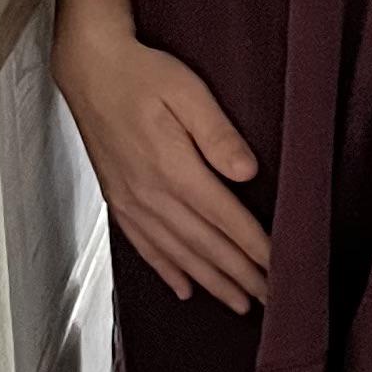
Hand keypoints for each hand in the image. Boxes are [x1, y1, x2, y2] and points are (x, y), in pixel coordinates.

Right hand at [51, 16, 270, 309]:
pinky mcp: (119, 198)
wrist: (89, 68)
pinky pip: (145, 245)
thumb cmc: (141, 73)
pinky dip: (167, 270)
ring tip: (238, 303)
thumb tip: (247, 173)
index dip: (256, 248)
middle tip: (272, 301)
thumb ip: (218, 134)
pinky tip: (184, 287)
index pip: (226, 219)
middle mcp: (151, 194)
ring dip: (211, 282)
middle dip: (241, 276)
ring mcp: (132, 200)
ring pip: (178, 253)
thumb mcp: (187, 91)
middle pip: (205, 246)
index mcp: (174, 169)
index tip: (282, 270)